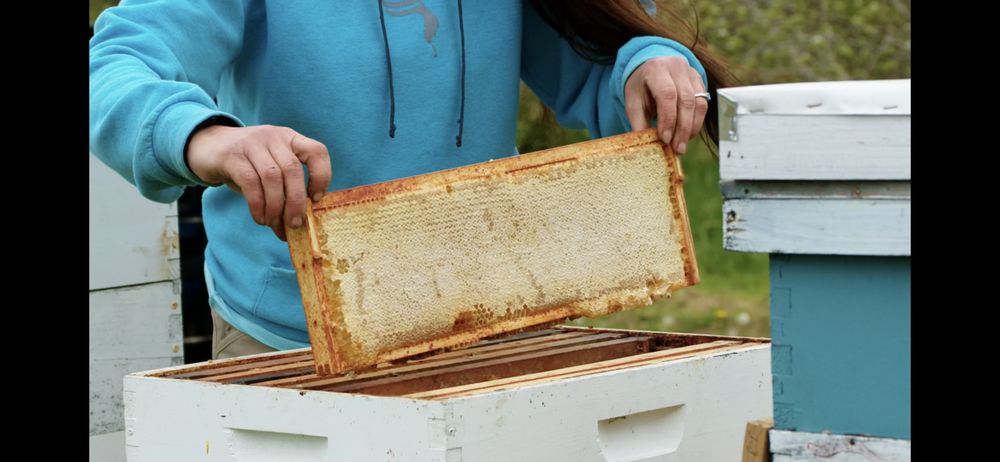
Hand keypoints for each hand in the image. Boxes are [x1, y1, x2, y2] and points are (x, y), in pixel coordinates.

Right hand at [186, 125, 331, 240]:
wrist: (205, 146)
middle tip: (294, 224)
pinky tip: (259, 217)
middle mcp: (273, 137)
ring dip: (275, 206)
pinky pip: (250, 182)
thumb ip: (284, 189)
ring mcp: (252, 143)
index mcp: (290, 138)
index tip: (316, 199)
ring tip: (273, 223)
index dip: (322, 176)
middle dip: (295, 202)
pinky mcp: (231, 155)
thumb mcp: (268, 169)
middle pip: (292, 170)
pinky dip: (258, 204)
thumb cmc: (245, 165)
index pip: (317, 152)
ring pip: (272, 177)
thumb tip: (295, 225)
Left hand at [624, 56, 707, 153]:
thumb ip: (639, 123)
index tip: (665, 139)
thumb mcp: (633, 102)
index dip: (668, 119)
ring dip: (692, 127)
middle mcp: (677, 67)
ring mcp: (691, 72)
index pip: (667, 95)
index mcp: (656, 69)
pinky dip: (697, 122)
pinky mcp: (700, 80)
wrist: (651, 67)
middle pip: (686, 100)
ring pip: (699, 103)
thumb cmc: (641, 87)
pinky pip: (703, 103)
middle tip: (677, 148)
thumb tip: (648, 146)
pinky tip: (688, 134)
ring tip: (682, 144)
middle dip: (682, 128)